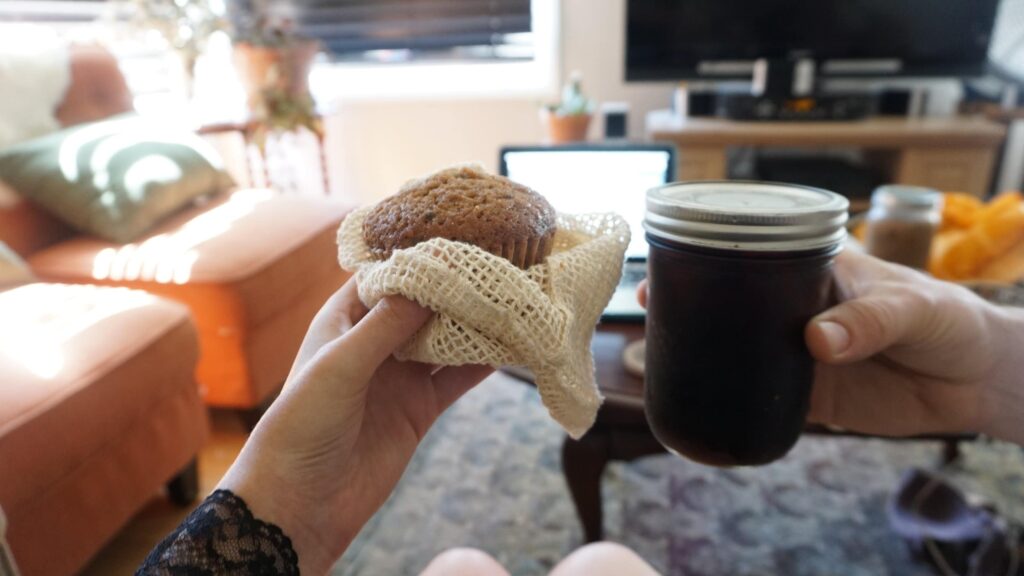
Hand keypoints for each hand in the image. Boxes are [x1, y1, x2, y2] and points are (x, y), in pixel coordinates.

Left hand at [219, 279, 492, 574]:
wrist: (301, 502)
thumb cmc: (301, 425)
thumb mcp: (339, 366)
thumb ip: (385, 326)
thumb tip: (430, 282)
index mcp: (343, 320)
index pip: (386, 275)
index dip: (420, 256)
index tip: (461, 234)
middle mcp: (374, 341)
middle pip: (423, 303)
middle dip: (457, 285)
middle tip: (500, 261)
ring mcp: (400, 375)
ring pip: (446, 338)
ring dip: (476, 321)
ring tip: (515, 295)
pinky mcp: (420, 408)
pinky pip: (458, 377)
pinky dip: (485, 361)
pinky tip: (513, 343)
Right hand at [637, 250, 1023, 442]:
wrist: (974, 382)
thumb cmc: (950, 320)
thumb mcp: (915, 308)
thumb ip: (870, 320)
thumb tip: (817, 342)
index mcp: (818, 268)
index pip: (756, 248)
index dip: (711, 249)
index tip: (674, 256)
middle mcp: (798, 306)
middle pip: (733, 297)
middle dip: (690, 296)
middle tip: (650, 301)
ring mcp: (798, 349)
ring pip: (737, 344)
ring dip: (702, 346)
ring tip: (659, 346)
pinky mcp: (808, 393)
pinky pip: (761, 391)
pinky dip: (731, 393)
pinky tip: (701, 395)